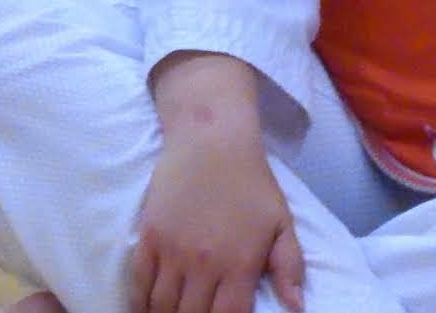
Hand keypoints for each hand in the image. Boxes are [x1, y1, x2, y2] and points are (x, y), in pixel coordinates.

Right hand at [132, 53, 304, 312]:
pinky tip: (145, 310)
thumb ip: (289, 267)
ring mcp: (174, 251)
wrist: (212, 139)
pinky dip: (139, 304)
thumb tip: (296, 307)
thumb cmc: (252, 182)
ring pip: (163, 307)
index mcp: (240, 264)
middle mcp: (205, 264)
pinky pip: (138, 284)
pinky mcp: (150, 237)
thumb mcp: (281, 222)